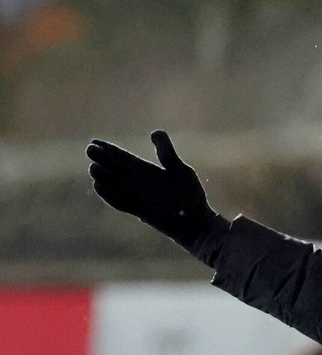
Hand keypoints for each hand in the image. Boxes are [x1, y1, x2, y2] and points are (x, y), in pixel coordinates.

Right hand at [86, 131, 217, 248]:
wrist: (197, 222)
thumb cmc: (191, 195)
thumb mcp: (180, 170)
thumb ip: (167, 153)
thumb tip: (154, 132)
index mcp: (146, 170)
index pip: (122, 158)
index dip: (108, 149)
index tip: (94, 141)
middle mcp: (138, 183)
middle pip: (114, 169)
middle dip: (102, 159)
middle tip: (90, 150)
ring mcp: (136, 197)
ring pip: (114, 185)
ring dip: (103, 177)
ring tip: (94, 168)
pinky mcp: (138, 211)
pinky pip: (120, 202)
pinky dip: (109, 196)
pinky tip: (99, 186)